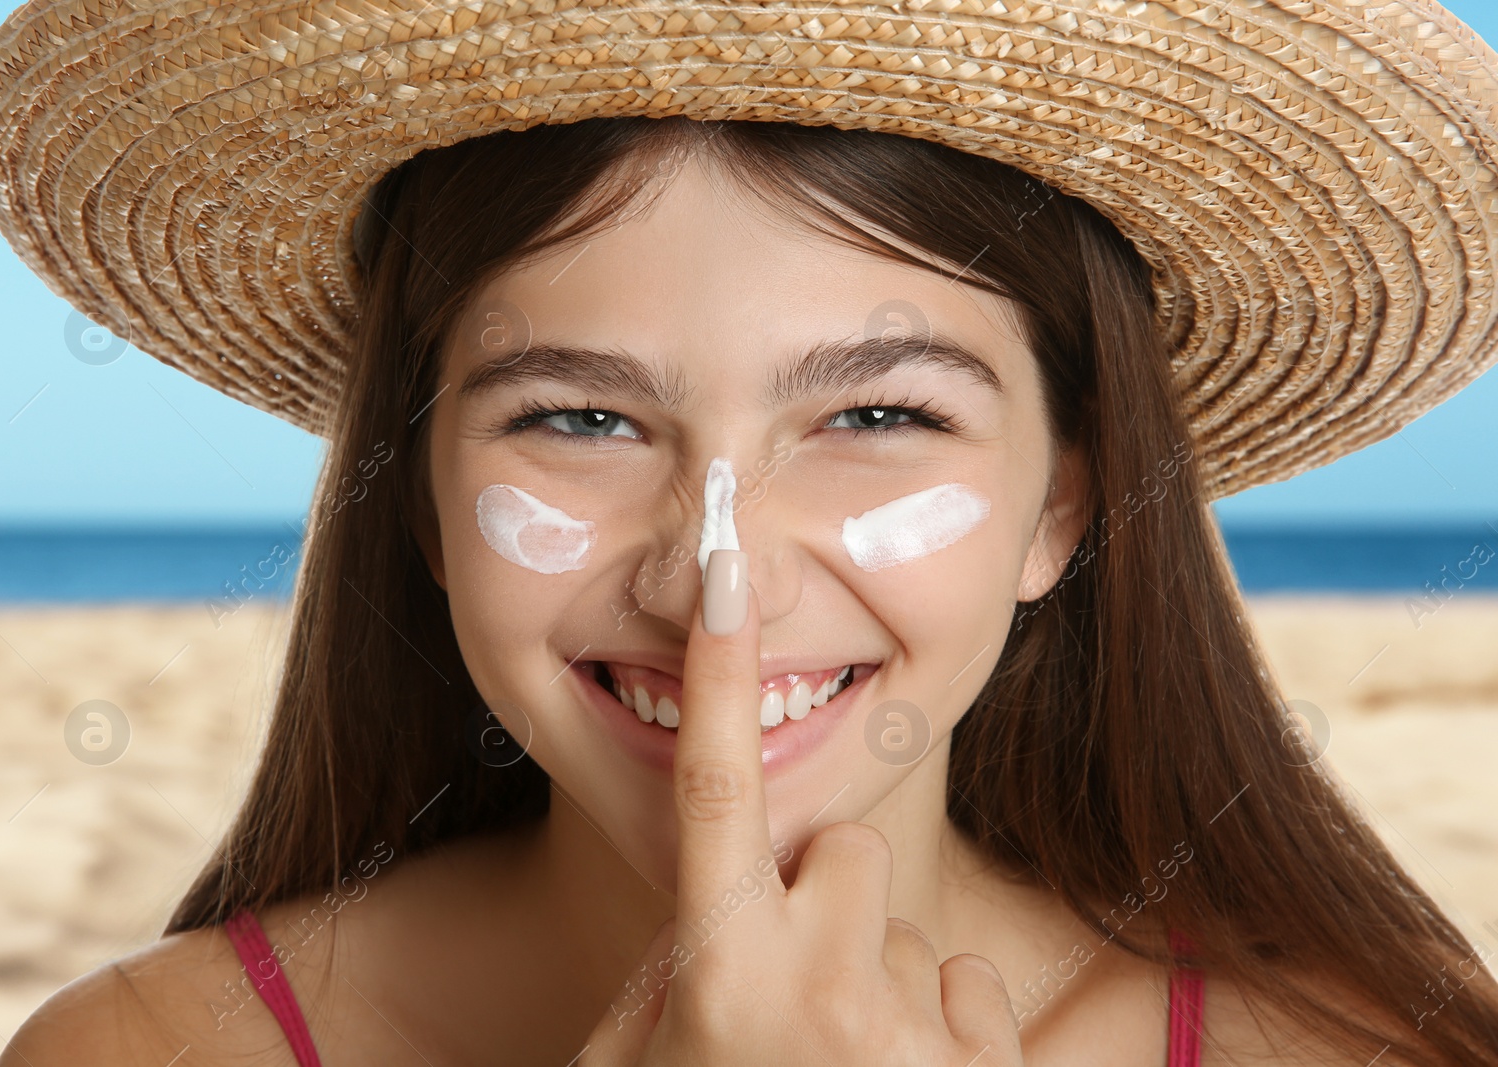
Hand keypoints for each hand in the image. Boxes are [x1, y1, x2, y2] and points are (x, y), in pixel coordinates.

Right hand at [580, 548, 1023, 1064]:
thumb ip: (662, 980)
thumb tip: (704, 908)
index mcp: (713, 970)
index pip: (710, 786)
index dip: (715, 669)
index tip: (729, 566)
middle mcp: (814, 992)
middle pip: (840, 854)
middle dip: (817, 903)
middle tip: (787, 997)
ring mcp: (907, 1041)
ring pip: (905, 930)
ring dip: (876, 982)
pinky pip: (970, 988)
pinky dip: (940, 1028)